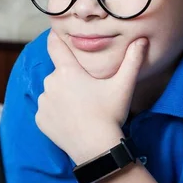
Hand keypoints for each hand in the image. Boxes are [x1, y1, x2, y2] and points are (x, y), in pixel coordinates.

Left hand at [35, 31, 147, 163]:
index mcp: (68, 71)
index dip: (56, 38)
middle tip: (87, 92)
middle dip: (70, 79)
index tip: (57, 35)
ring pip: (52, 92)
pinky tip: (71, 121)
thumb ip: (133, 60)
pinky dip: (56, 114)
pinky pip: (47, 111)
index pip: (55, 45)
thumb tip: (141, 40)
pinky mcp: (40, 120)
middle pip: (59, 73)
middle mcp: (50, 83)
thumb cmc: (110, 114)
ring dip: (62, 96)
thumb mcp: (123, 85)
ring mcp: (44, 102)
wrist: (97, 148)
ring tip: (80, 109)